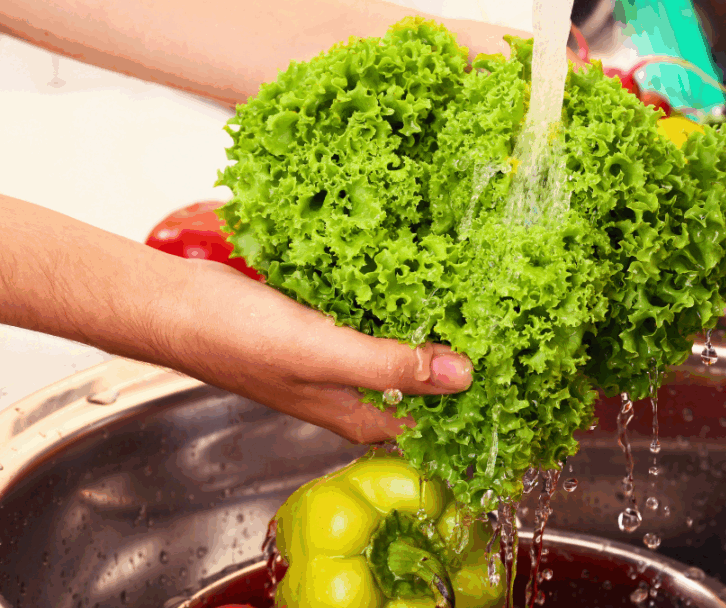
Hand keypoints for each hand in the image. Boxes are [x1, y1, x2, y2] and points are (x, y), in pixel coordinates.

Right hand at [165, 260, 473, 443]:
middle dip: (460, 355)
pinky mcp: (325, 325)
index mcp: (359, 415)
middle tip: (503, 313)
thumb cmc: (236, 337)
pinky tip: (420, 271)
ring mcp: (339, 359)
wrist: (173, 303)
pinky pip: (375, 316)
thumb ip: (391, 367)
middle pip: (424, 383)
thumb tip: (463, 375)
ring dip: (432, 324)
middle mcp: (354, 393)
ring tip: (475, 287)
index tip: (514, 363)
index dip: (475, 400)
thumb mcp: (323, 353)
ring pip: (401, 347)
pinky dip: (398, 300)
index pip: (436, 422)